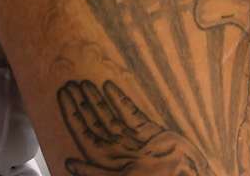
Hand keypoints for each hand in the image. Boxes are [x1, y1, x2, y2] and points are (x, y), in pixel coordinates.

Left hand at [57, 81, 210, 175]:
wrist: (187, 175)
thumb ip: (94, 173)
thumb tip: (69, 164)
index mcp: (107, 161)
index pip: (83, 133)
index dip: (72, 114)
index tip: (63, 94)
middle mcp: (117, 148)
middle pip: (94, 122)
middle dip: (81, 104)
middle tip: (69, 83)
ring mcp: (133, 139)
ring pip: (110, 116)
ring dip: (97, 100)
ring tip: (83, 82)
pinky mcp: (149, 132)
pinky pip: (130, 113)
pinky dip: (119, 100)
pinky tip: (109, 86)